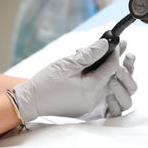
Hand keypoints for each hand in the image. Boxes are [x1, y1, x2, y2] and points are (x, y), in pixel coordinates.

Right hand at [13, 39, 136, 121]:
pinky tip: (95, 68)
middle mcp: (93, 100)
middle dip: (115, 61)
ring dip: (107, 70)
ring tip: (106, 55)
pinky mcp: (83, 105)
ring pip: (106, 84)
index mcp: (90, 90)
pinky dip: (98, 78)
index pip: (111, 69)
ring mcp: (89, 105)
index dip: (115, 54)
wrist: (29, 101)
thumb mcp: (67, 64)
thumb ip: (88, 54)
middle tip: (118, 46)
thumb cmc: (44, 83)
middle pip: (112, 78)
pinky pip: (97, 90)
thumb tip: (104, 44)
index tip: (117, 41)